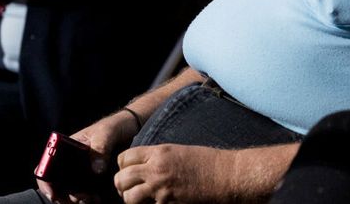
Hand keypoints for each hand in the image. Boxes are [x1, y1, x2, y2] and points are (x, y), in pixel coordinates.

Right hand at [38, 110, 139, 203]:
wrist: (131, 127)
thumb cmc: (115, 125)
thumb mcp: (107, 133)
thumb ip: (100, 149)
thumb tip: (96, 170)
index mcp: (66, 146)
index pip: (46, 165)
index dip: (46, 181)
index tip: (54, 194)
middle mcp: (71, 159)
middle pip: (57, 182)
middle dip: (64, 195)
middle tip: (79, 199)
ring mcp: (82, 168)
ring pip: (70, 189)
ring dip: (76, 198)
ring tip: (90, 200)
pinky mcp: (93, 176)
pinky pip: (86, 190)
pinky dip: (88, 198)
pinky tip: (96, 199)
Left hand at [114, 144, 245, 203]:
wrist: (228, 177)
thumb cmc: (209, 163)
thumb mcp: (180, 151)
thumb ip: (158, 157)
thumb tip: (142, 166)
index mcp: (159, 153)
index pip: (124, 158)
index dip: (124, 166)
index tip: (130, 172)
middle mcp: (156, 170)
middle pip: (121, 179)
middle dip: (123, 186)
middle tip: (131, 189)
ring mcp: (161, 190)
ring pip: (128, 199)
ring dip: (132, 200)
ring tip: (142, 200)